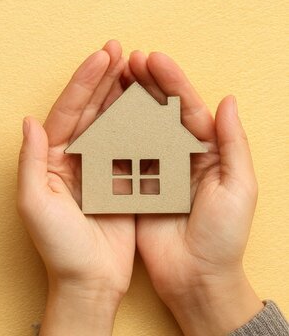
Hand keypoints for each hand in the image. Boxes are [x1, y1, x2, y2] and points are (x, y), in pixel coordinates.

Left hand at [17, 40, 134, 334]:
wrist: (89, 281)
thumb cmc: (58, 247)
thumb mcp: (35, 203)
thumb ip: (32, 161)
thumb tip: (28, 121)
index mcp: (50, 160)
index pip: (66, 113)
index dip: (82, 84)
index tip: (100, 58)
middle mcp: (73, 159)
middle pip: (88, 110)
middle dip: (102, 79)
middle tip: (119, 49)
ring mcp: (98, 168)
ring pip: (110, 122)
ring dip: (121, 94)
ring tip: (135, 66)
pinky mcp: (121, 180)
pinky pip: (131, 144)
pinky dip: (140, 122)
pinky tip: (150, 102)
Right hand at [130, 51, 262, 334]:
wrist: (195, 277)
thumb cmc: (223, 236)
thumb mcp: (239, 188)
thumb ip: (232, 144)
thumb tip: (227, 100)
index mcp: (205, 152)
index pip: (186, 107)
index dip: (171, 81)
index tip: (152, 59)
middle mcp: (176, 156)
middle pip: (158, 111)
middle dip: (143, 83)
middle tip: (126, 58)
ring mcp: (152, 170)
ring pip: (135, 127)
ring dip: (123, 101)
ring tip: (110, 76)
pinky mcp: (131, 187)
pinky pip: (118, 155)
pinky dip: (107, 134)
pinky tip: (96, 115)